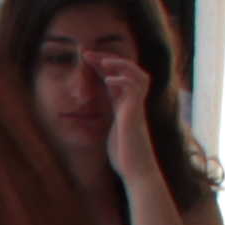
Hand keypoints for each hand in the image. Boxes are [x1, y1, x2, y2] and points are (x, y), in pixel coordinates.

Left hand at [99, 68, 160, 190]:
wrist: (136, 170)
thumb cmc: (124, 154)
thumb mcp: (109, 130)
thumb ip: (107, 117)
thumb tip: (92, 111)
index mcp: (124, 105)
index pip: (115, 78)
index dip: (103, 67)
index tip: (87, 59)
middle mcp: (132, 103)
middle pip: (127, 72)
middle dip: (109, 60)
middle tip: (89, 53)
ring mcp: (136, 107)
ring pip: (137, 76)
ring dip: (121, 65)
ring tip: (104, 60)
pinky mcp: (135, 115)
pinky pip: (134, 91)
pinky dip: (122, 82)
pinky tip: (109, 81)